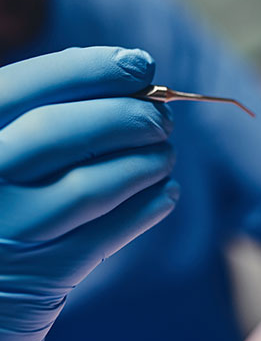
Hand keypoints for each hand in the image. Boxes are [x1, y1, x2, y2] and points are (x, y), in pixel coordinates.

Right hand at [0, 47, 177, 340]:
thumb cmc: (6, 195)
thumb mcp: (6, 145)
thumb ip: (44, 108)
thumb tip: (132, 68)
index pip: (22, 88)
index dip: (89, 70)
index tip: (141, 64)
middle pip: (57, 132)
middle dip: (125, 116)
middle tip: (163, 118)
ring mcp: (6, 233)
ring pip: (89, 187)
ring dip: (144, 163)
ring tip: (165, 154)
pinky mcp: (40, 276)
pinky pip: (106, 237)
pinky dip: (146, 208)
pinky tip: (166, 191)